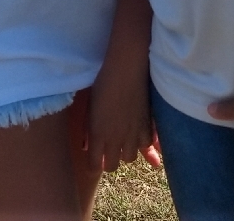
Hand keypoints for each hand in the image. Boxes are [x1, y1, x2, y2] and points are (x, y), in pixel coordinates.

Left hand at [86, 50, 161, 173]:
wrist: (126, 67)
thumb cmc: (103, 82)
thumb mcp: (90, 107)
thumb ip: (88, 129)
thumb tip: (86, 146)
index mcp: (97, 134)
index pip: (94, 165)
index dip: (93, 165)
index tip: (94, 160)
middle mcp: (114, 138)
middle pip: (111, 166)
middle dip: (108, 161)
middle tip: (108, 152)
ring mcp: (132, 133)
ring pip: (129, 157)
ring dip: (125, 152)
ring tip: (123, 142)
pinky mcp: (147, 125)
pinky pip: (146, 144)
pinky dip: (142, 142)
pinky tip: (138, 134)